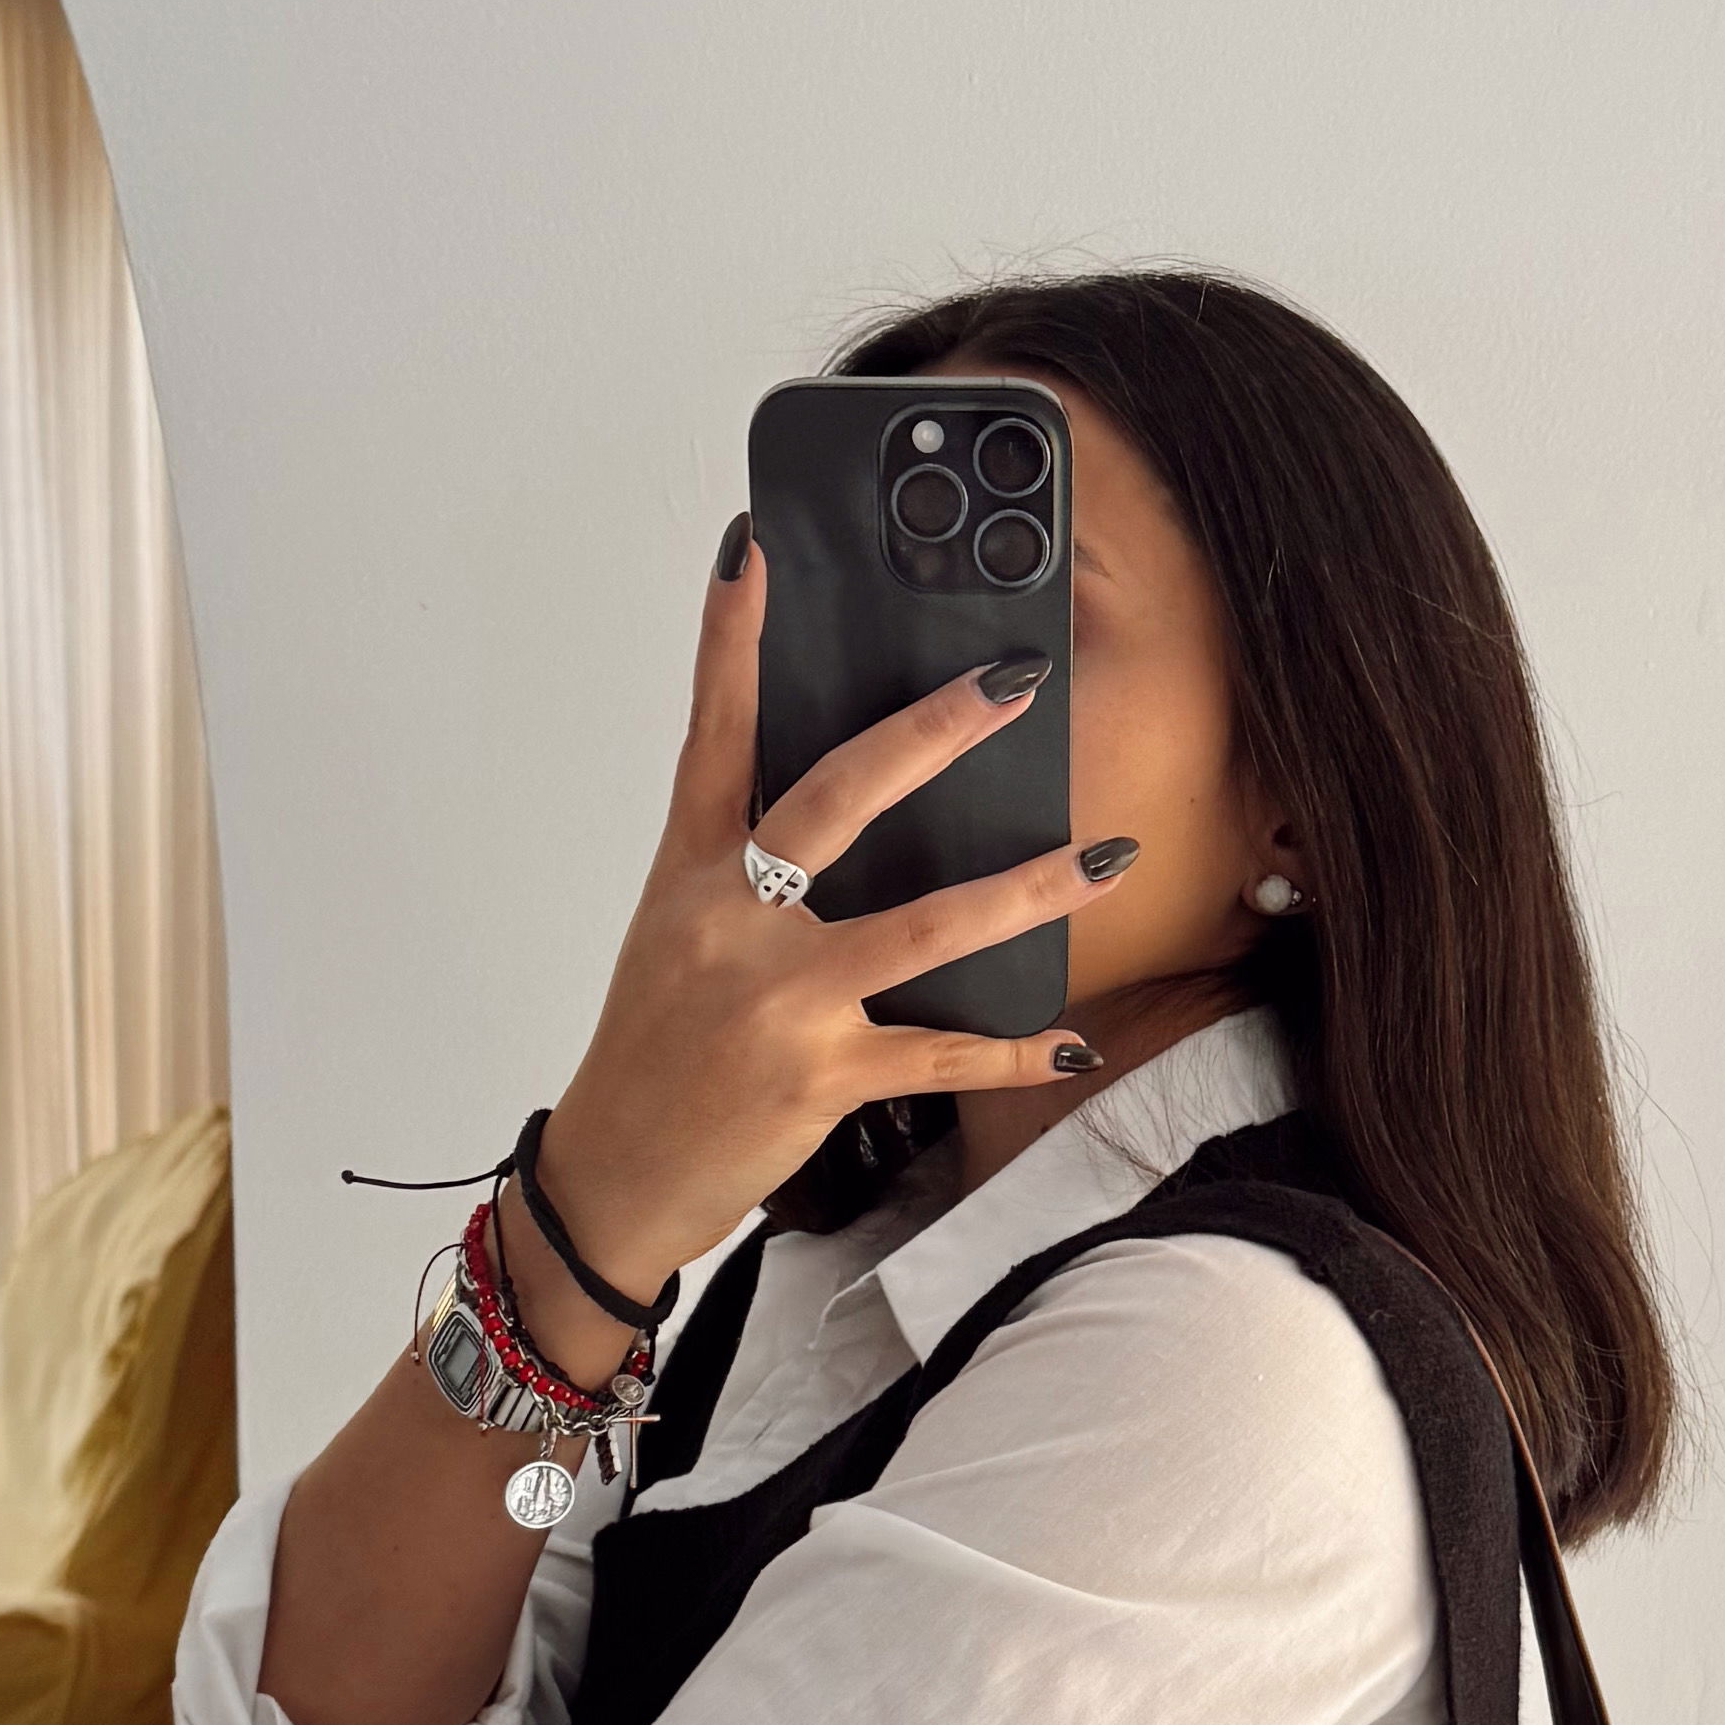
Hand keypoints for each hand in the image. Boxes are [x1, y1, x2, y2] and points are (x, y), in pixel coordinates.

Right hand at [512, 525, 1112, 1341]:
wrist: (618, 1175)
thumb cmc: (655, 1051)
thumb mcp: (680, 937)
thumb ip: (746, 868)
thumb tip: (835, 810)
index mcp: (691, 872)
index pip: (711, 734)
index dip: (730, 640)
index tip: (756, 549)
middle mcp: (733, 922)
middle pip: (836, 801)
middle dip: (930, 734)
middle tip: (1011, 681)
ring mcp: (780, 1000)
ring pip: (923, 929)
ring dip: (1026, 891)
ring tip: (1107, 856)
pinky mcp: (821, 1076)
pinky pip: (939, 1055)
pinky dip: (1013, 1049)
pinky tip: (1072, 1040)